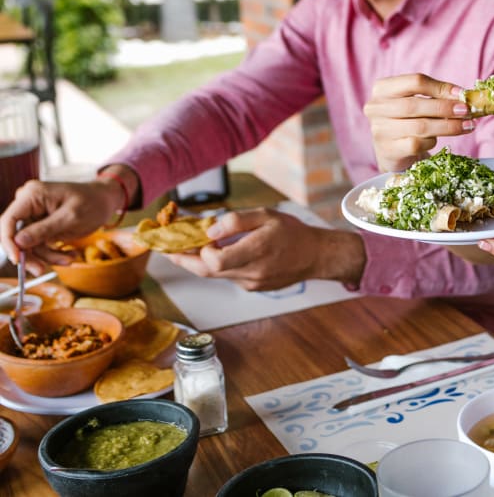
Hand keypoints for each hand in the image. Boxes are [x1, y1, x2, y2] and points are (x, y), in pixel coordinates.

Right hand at [0, 178, 121, 273]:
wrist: (106, 201)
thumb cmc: (93, 202)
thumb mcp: (71, 217)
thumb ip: (44, 229)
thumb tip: (18, 241)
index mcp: (32, 195)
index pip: (8, 220)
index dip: (9, 241)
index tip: (17, 260)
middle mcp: (28, 205)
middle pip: (16, 236)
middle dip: (30, 254)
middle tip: (41, 270)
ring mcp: (34, 216)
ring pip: (29, 245)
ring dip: (47, 256)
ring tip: (70, 259)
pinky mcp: (41, 227)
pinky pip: (40, 246)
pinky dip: (53, 253)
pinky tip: (70, 254)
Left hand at [165, 207, 366, 290]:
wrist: (315, 256)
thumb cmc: (293, 232)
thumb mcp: (266, 216)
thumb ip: (237, 221)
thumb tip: (209, 231)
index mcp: (256, 252)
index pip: (213, 261)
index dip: (198, 250)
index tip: (196, 236)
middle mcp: (251, 272)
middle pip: (207, 272)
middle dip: (185, 260)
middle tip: (168, 249)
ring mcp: (252, 283)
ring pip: (216, 275)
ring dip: (201, 262)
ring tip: (190, 247)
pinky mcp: (253, 287)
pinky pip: (229, 277)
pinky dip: (219, 265)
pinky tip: (220, 253)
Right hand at [364, 73, 474, 171]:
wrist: (392, 151)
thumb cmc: (408, 121)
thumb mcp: (417, 103)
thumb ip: (435, 96)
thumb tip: (463, 96)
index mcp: (383, 88)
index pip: (415, 81)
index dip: (441, 87)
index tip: (461, 94)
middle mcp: (376, 107)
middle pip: (416, 104)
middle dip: (445, 108)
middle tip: (466, 111)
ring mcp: (380, 130)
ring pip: (419, 126)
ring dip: (448, 126)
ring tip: (467, 126)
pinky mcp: (388, 150)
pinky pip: (417, 144)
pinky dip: (432, 142)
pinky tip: (437, 140)